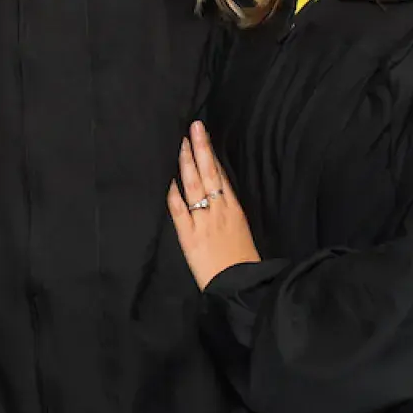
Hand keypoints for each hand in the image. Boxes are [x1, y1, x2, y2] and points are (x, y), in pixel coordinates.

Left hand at [166, 121, 259, 290]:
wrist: (241, 286)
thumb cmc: (243, 260)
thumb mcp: (243, 229)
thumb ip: (230, 210)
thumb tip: (219, 191)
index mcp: (234, 209)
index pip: (222, 176)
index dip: (211, 154)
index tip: (203, 136)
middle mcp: (219, 210)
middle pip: (210, 173)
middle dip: (201, 147)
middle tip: (194, 126)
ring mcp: (204, 221)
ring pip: (193, 185)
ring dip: (186, 163)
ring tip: (181, 144)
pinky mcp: (189, 235)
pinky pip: (179, 209)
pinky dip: (174, 193)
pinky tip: (169, 179)